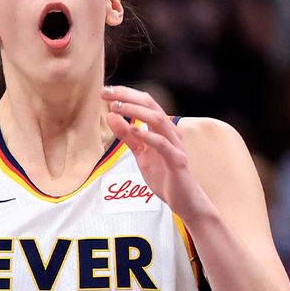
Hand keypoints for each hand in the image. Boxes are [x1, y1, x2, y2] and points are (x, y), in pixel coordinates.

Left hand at [102, 86, 210, 221]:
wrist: (184, 200)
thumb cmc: (164, 175)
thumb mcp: (140, 153)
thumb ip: (127, 135)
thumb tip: (110, 116)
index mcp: (162, 128)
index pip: (145, 103)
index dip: (126, 94)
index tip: (105, 91)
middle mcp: (170, 132)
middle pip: (151, 105)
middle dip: (128, 97)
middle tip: (107, 94)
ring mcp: (175, 145)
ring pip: (158, 120)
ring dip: (136, 111)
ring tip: (117, 108)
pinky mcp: (177, 160)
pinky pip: (163, 144)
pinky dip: (148, 135)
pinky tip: (133, 129)